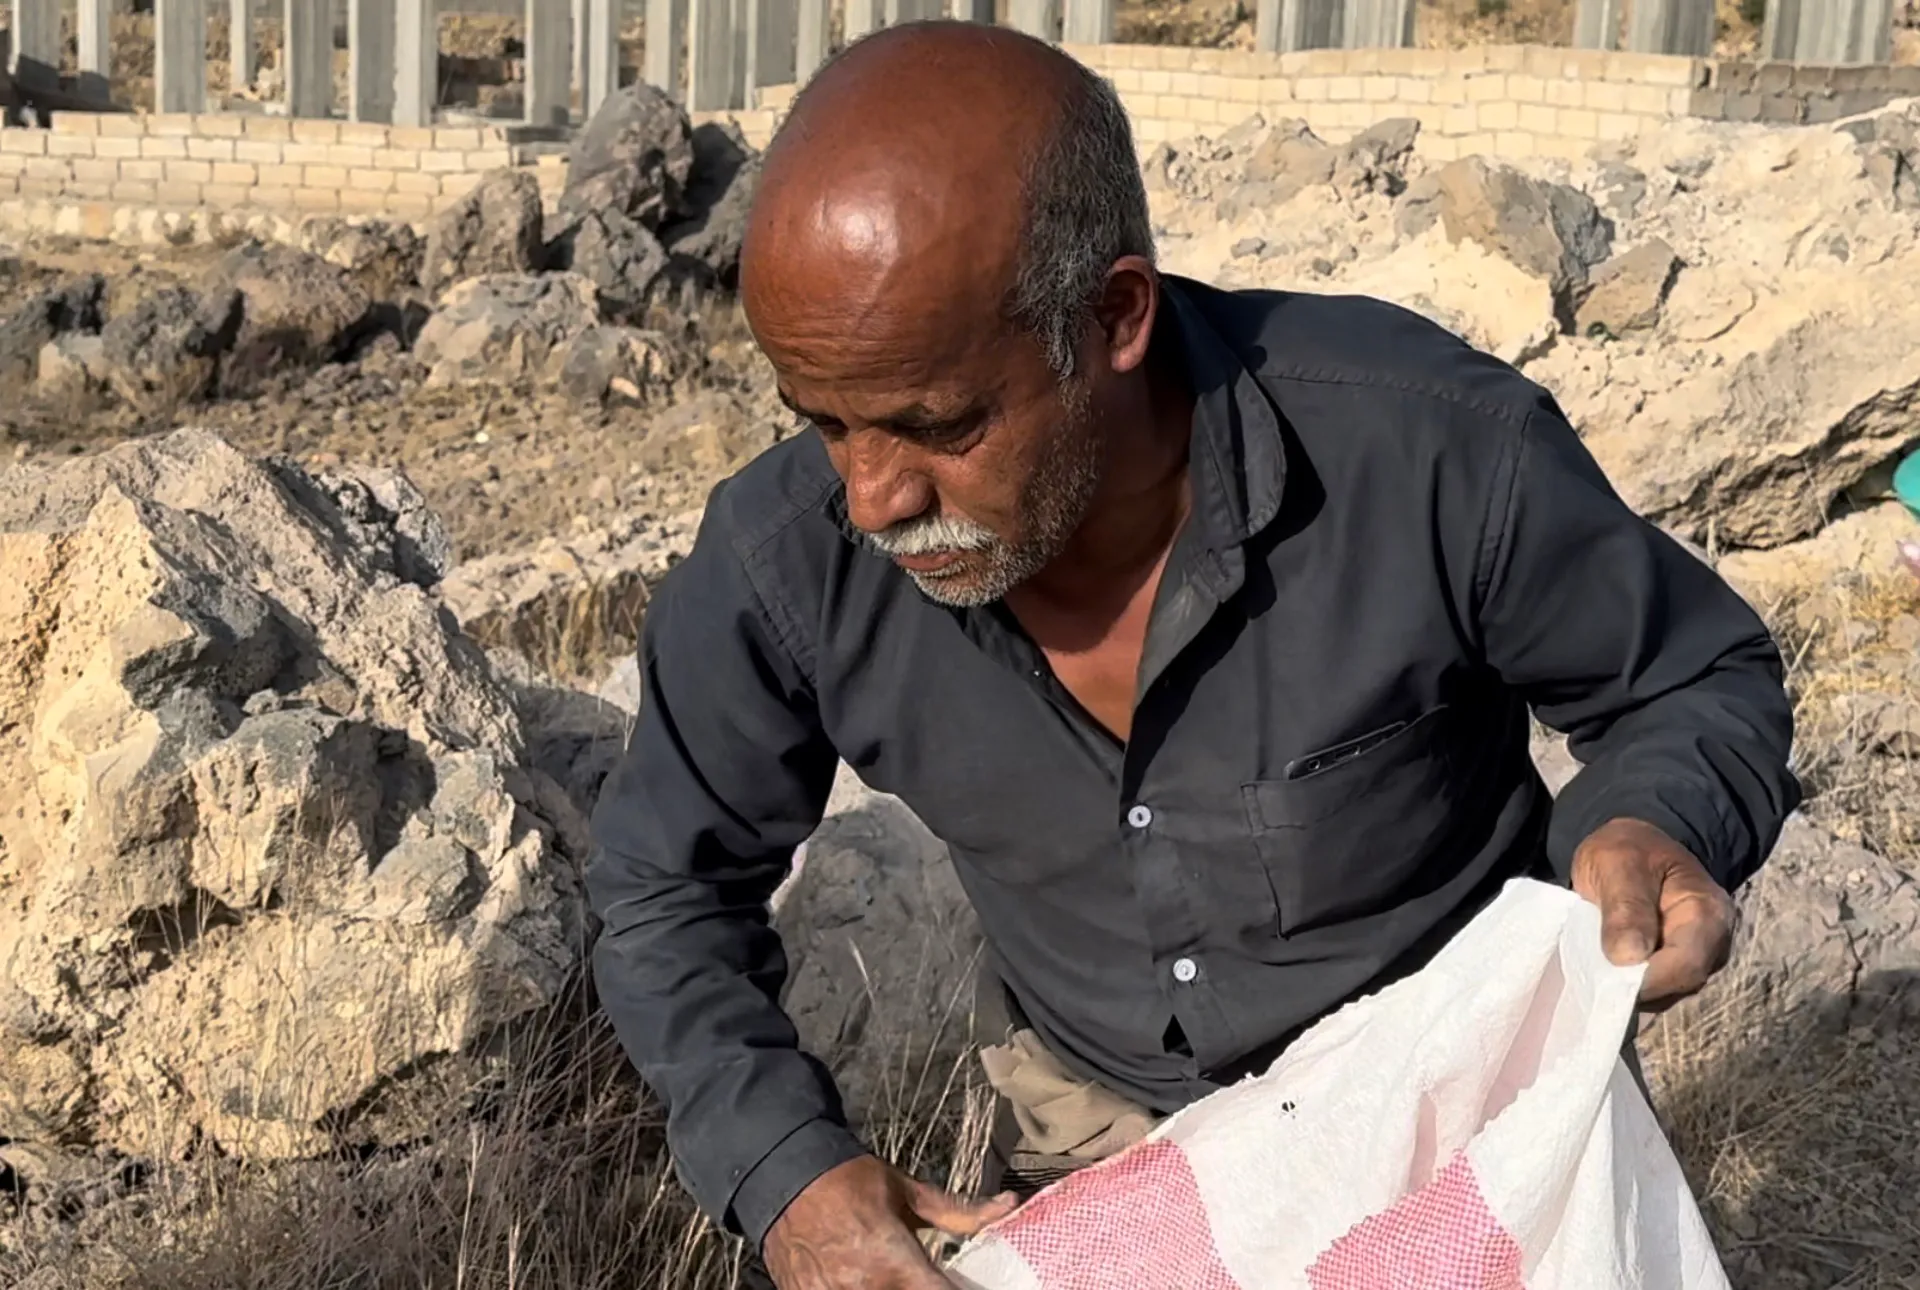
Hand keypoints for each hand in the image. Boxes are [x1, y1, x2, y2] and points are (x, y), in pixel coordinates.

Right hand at [763, 1155, 1017, 1288]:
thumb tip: (1009, 1204)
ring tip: (901, 1278)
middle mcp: (867, 1289)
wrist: (783, 1177)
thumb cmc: (850, 1180)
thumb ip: (960, 1211)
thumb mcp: (907, 1192)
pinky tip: (870, 1280)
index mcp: (895, 1263)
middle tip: (928, 1279)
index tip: (972, 1286)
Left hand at [1570, 817, 1734, 1009]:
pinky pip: (1653, 991)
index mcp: (1707, 912)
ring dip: (1627, 991)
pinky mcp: (1674, 970)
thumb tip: (1629, 958)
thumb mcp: (1618, 864)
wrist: (1631, 848)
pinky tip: (1600, 979)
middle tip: (1590, 979)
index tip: (1604, 981)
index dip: (1647, 981)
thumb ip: (1626, 907)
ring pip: (1664, 994)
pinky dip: (1626, 990)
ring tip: (1593, 974)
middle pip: (1677, 986)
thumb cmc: (1626, 851)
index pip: (1687, 965)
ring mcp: (1695, 960)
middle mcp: (1711, 944)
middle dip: (1634, 988)